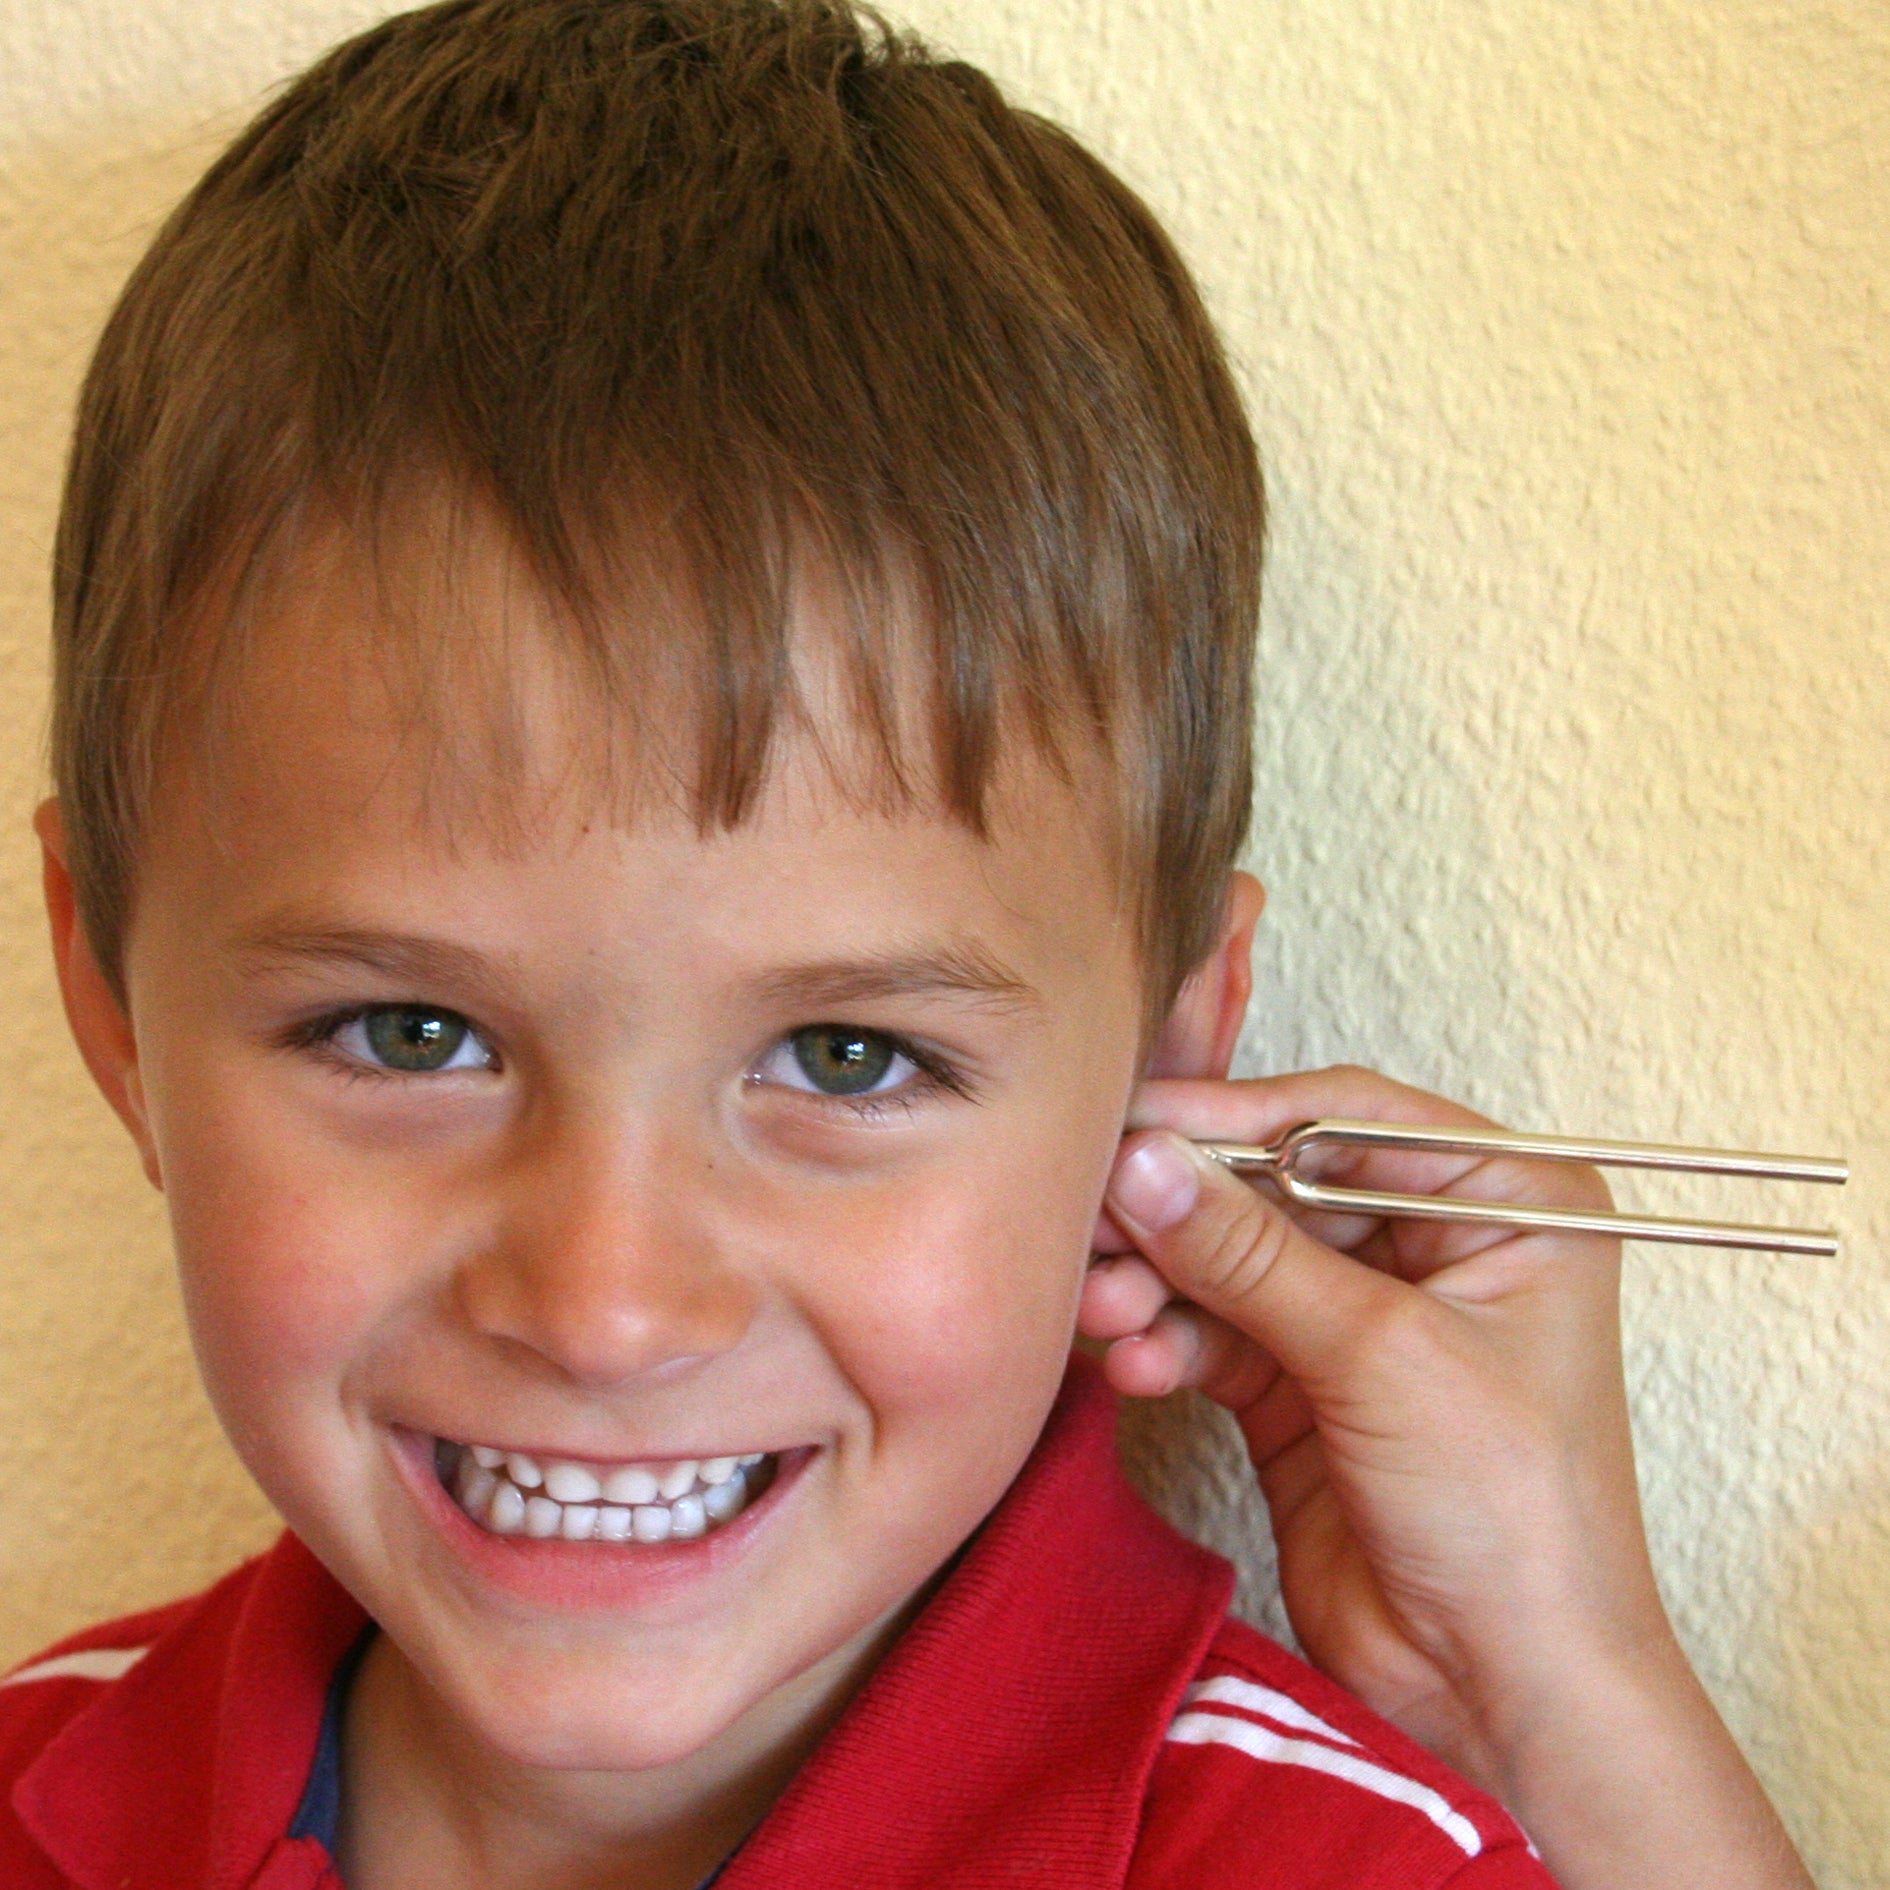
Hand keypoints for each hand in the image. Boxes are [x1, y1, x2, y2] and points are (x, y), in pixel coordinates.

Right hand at [1083, 1065, 1812, 1889]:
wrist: (1503, 1694)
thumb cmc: (1519, 1520)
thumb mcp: (1381, 1357)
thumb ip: (1250, 1253)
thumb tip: (1146, 1163)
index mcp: (1505, 1201)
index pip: (1345, 1120)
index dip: (1236, 1121)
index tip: (1138, 1124)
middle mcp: (1434, 1245)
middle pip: (1274, 1186)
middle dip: (1183, 1210)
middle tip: (1094, 1217)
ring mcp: (1364, 1316)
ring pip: (1232, 1258)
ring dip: (1159, 1279)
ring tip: (1105, 1305)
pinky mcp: (1303, 1383)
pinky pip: (1214, 1329)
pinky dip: (1169, 1339)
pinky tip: (1135, 1361)